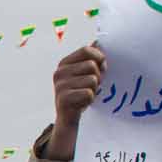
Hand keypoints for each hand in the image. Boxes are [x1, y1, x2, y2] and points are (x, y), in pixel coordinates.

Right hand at [46, 44, 106, 160]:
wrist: (70, 121)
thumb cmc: (82, 94)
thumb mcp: (87, 74)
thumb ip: (92, 58)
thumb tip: (99, 40)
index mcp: (64, 63)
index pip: (87, 50)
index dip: (100, 57)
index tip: (103, 66)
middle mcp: (59, 72)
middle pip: (92, 65)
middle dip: (98, 76)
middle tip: (93, 87)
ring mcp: (59, 86)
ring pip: (92, 80)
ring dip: (94, 89)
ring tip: (87, 95)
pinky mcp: (63, 99)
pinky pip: (88, 93)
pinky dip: (90, 100)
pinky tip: (83, 104)